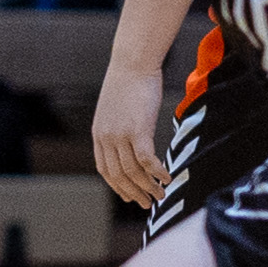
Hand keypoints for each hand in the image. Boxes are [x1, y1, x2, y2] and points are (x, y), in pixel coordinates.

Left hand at [89, 64, 170, 208]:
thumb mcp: (115, 108)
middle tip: (148, 204)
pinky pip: (147, 160)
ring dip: (148, 187)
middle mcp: (106, 137)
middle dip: (134, 193)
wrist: (132, 62)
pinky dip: (158, 172)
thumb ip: (118, 128)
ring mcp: (120, 135)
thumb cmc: (128, 82)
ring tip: (161, 195)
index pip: (105, 170)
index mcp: (99, 134)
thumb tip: (130, 140)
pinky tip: (168, 177)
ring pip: (133, 172)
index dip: (118, 187)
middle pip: (119, 176)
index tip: (129, 196)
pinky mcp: (137, 130)